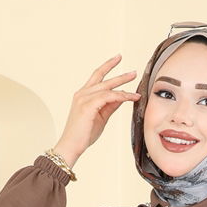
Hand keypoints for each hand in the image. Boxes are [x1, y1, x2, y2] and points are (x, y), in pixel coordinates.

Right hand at [52, 53, 141, 167]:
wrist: (71, 146)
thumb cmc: (83, 134)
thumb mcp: (101, 117)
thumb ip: (110, 105)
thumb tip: (121, 97)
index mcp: (83, 95)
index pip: (97, 76)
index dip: (107, 66)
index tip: (118, 59)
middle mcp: (82, 94)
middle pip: (103, 79)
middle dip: (120, 75)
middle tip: (133, 72)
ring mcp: (84, 99)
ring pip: (107, 88)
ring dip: (123, 86)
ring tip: (135, 88)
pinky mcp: (87, 106)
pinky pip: (107, 97)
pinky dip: (120, 96)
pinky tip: (129, 97)